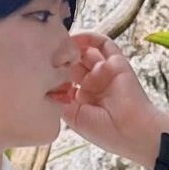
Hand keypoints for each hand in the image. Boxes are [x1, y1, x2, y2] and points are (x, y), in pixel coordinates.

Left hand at [53, 30, 168, 167]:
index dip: (51, 72)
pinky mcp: (117, 62)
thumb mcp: (74, 118)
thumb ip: (60, 99)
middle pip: (73, 63)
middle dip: (60, 58)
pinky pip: (104, 44)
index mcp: (82, 99)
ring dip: (72, 46)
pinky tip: (75, 38)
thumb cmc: (105, 131)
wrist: (131, 132)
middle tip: (46, 55)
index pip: (64, 79)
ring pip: (86, 52)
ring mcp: (104, 72)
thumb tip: (47, 83)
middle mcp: (92, 84)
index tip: (37, 69)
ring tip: (59, 46)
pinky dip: (90, 37)